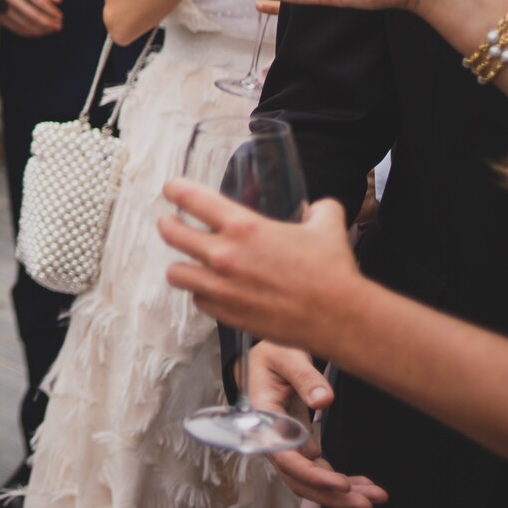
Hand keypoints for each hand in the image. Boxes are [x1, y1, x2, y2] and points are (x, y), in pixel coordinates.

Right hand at [0, 0, 62, 37]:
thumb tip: (59, 0)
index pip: (39, 1)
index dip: (51, 11)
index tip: (60, 16)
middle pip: (33, 15)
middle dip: (48, 22)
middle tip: (58, 26)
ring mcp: (3, 8)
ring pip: (25, 24)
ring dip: (40, 29)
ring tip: (50, 30)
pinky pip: (16, 28)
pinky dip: (28, 32)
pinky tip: (37, 32)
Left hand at [159, 182, 357, 352]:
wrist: (339, 318)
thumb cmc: (332, 271)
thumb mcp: (327, 227)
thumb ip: (319, 210)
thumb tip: (320, 206)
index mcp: (242, 226)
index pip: (189, 198)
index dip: (175, 190)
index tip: (172, 189)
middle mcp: (223, 254)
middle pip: (170, 233)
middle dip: (168, 225)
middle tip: (171, 223)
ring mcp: (220, 286)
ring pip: (175, 272)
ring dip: (182, 265)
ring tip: (191, 263)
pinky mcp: (225, 313)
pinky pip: (198, 300)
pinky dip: (203, 294)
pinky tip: (214, 290)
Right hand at [242, 342, 388, 507]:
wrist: (268, 356)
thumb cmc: (273, 353)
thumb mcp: (286, 356)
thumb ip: (304, 377)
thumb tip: (323, 401)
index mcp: (263, 418)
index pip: (283, 457)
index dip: (311, 475)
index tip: (340, 483)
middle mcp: (271, 438)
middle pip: (298, 479)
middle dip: (331, 497)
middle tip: (367, 503)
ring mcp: (287, 445)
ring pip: (310, 481)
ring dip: (340, 495)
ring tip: (375, 498)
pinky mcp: (302, 445)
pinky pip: (319, 471)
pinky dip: (341, 482)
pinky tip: (365, 485)